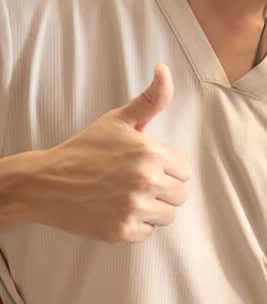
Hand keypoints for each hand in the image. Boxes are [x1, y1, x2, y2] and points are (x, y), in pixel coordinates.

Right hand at [32, 65, 191, 242]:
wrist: (46, 181)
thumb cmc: (84, 150)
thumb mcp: (117, 120)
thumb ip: (150, 100)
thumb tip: (164, 70)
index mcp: (150, 153)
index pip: (184, 172)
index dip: (166, 170)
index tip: (144, 168)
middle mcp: (145, 180)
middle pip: (179, 195)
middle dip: (161, 191)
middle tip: (133, 184)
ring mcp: (134, 208)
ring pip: (167, 216)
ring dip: (152, 210)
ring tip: (125, 197)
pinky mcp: (123, 231)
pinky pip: (148, 233)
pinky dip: (135, 226)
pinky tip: (116, 211)